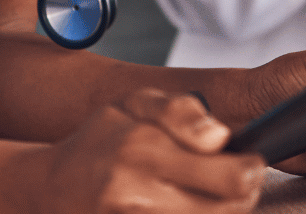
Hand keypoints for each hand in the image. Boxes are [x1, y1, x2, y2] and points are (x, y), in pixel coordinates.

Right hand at [16, 89, 264, 213]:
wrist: (53, 188)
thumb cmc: (100, 142)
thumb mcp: (133, 103)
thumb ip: (181, 112)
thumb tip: (219, 137)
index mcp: (143, 149)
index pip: (232, 176)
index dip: (252, 168)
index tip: (248, 160)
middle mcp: (138, 193)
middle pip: (231, 209)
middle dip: (245, 193)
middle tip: (238, 180)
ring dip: (222, 211)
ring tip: (210, 193)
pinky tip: (188, 205)